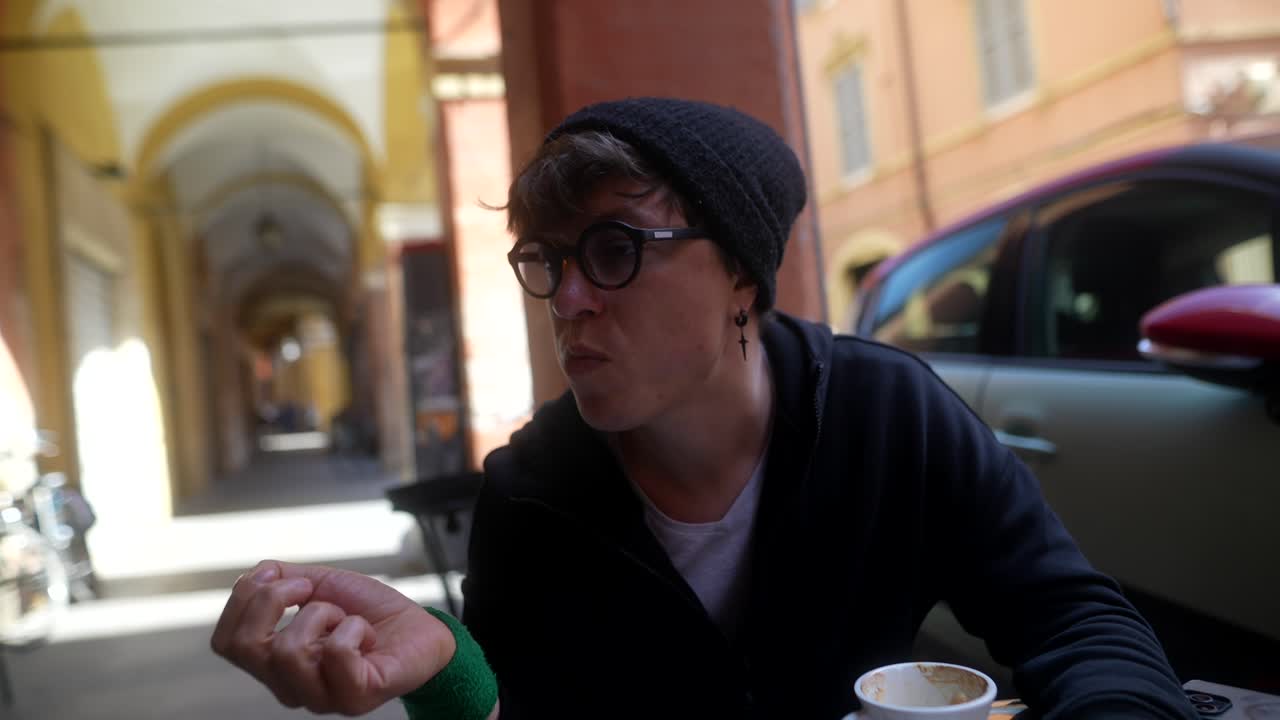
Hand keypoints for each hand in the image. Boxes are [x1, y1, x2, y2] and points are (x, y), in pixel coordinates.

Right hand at [211, 560, 455, 715]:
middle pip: (245, 647)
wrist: (421, 628)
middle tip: (311, 589)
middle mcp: (291, 687)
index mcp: (275, 664)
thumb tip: (254, 573)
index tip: (279, 576)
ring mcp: (321, 697)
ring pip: (288, 651)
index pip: (225, 643)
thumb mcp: (322, 585)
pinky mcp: (355, 696)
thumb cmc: (371, 613)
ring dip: (321, 614)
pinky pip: (336, 655)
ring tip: (345, 618)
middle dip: (273, 601)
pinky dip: (352, 628)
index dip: (244, 599)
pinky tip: (365, 634)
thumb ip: (283, 578)